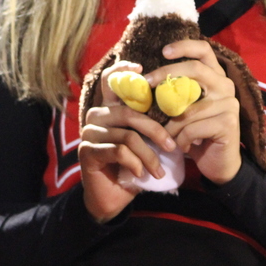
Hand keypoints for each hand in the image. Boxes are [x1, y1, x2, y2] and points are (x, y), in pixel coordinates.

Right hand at [78, 60, 176, 222]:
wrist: (111, 199)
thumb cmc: (132, 166)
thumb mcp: (144, 142)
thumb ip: (149, 123)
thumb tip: (179, 107)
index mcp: (110, 109)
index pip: (111, 81)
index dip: (124, 70)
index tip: (142, 66)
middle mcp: (96, 116)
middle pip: (129, 113)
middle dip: (156, 131)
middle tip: (172, 148)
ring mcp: (89, 133)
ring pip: (127, 136)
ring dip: (148, 155)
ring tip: (159, 171)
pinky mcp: (87, 152)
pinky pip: (119, 151)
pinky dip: (135, 164)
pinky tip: (141, 175)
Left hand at [145, 40, 241, 184]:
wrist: (218, 164)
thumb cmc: (196, 134)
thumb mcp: (184, 109)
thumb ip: (175, 92)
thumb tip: (144, 80)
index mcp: (216, 77)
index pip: (204, 50)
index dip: (184, 46)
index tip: (163, 51)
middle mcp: (225, 86)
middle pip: (195, 69)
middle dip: (167, 73)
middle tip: (147, 82)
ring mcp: (229, 104)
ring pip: (187, 108)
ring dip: (171, 125)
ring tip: (168, 136)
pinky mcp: (228, 123)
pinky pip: (191, 128)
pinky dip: (180, 139)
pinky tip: (184, 146)